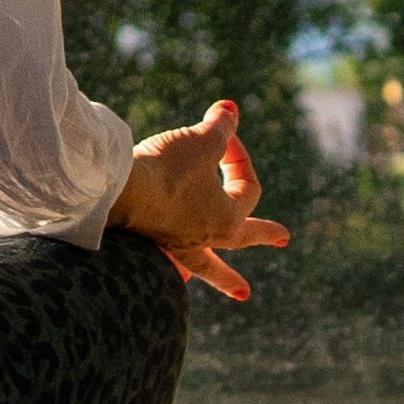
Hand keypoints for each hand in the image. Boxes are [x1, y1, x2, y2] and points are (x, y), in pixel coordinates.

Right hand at [112, 99, 289, 302]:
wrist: (119, 193)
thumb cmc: (168, 169)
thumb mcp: (200, 142)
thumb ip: (220, 128)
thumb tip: (230, 110)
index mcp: (228, 220)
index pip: (247, 185)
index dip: (239, 156)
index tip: (222, 134)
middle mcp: (207, 237)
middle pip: (242, 236)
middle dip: (264, 233)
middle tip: (284, 238)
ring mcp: (178, 244)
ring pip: (209, 263)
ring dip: (225, 275)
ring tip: (242, 292)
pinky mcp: (151, 242)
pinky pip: (172, 261)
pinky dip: (179, 269)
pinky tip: (180, 278)